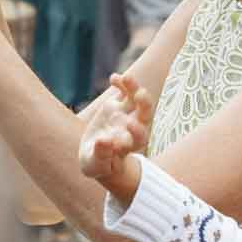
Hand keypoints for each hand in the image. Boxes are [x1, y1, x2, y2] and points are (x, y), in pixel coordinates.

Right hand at [78, 74, 154, 205]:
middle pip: (145, 115)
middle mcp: (133, 128)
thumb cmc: (97, 164)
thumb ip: (101, 155)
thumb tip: (103, 141)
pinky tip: (113, 78)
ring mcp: (126, 114)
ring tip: (126, 77)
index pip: (139, 138)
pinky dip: (121, 83)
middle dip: (145, 104)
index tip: (126, 127)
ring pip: (137, 99)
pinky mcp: (117, 105)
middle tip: (140, 96)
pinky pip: (124, 91)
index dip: (136, 132)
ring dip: (134, 87)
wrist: (95, 154)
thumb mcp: (95, 165)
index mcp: (131, 145)